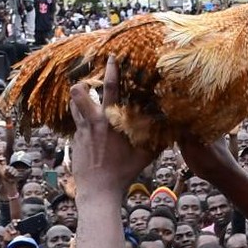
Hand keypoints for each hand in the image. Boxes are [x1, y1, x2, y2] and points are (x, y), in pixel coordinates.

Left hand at [68, 58, 156, 199]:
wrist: (98, 190)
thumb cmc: (123, 173)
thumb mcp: (144, 156)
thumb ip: (156, 141)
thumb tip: (174, 131)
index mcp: (111, 121)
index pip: (110, 88)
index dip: (110, 70)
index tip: (111, 58)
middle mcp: (93, 122)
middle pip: (79, 92)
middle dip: (82, 82)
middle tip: (88, 81)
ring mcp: (81, 132)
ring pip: (73, 106)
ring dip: (78, 100)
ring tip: (85, 98)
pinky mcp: (75, 142)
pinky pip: (76, 125)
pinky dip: (81, 121)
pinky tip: (88, 129)